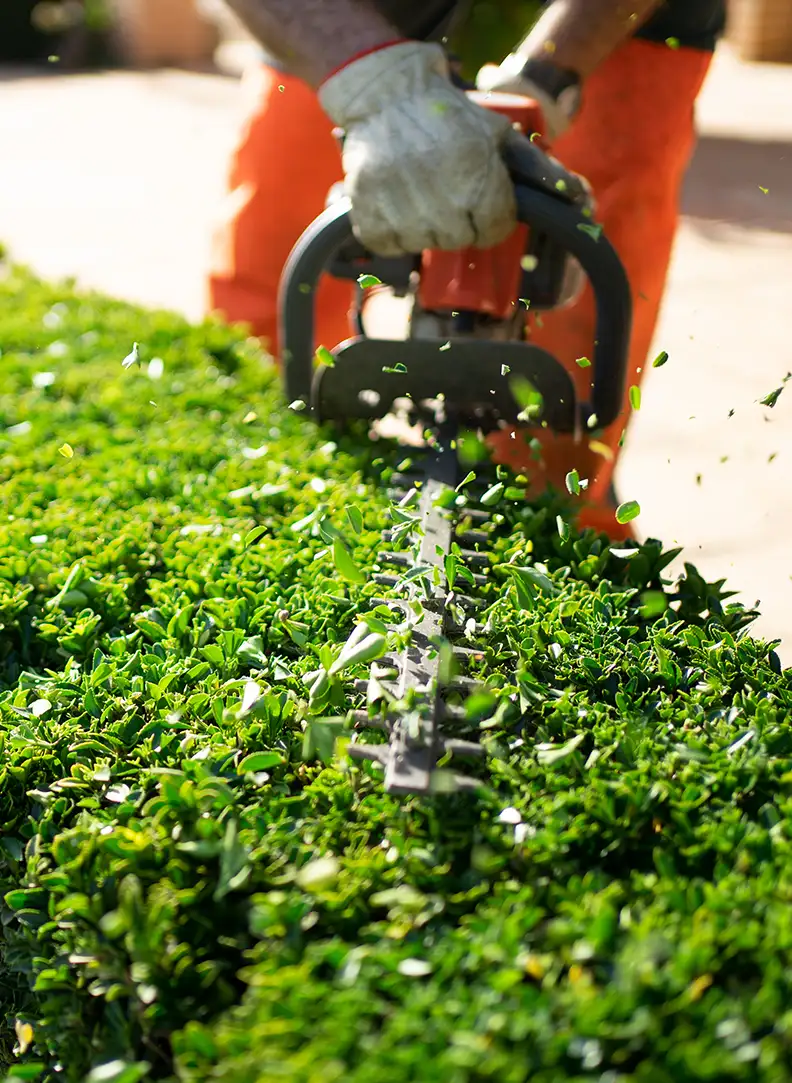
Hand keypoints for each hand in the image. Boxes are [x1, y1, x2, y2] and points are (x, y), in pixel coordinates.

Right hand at [318, 42, 582, 258]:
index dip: (490, 216)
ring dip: (426, 227)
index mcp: (477, 182)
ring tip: (421, 193)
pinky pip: (390, 245)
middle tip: (447, 189)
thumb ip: (542, 172)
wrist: (389, 96)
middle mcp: (440, 202)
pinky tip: (398, 203)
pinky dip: (394, 231)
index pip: (493, 231)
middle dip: (458, 221)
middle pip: (459, 241)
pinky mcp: (369, 213)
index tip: (479, 198)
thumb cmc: (452, 117)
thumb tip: (582, 201)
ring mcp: (401, 210)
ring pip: (425, 246)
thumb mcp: (503, 137)